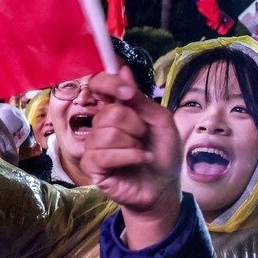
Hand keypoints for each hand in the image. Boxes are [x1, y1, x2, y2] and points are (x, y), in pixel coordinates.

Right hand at [79, 70, 181, 249]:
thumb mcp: (160, 121)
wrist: (164, 186)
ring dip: (133, 144)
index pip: (99, 86)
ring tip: (142, 152)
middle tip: (144, 138)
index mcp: (116, 109)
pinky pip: (104, 154)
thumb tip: (124, 70)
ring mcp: (94, 145)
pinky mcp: (92, 166)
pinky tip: (140, 161)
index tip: (127, 94)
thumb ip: (141, 99)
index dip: (109, 84)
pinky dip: (129, 156)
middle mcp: (101, 124)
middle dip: (135, 126)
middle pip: (110, 113)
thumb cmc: (163, 153)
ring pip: (107, 133)